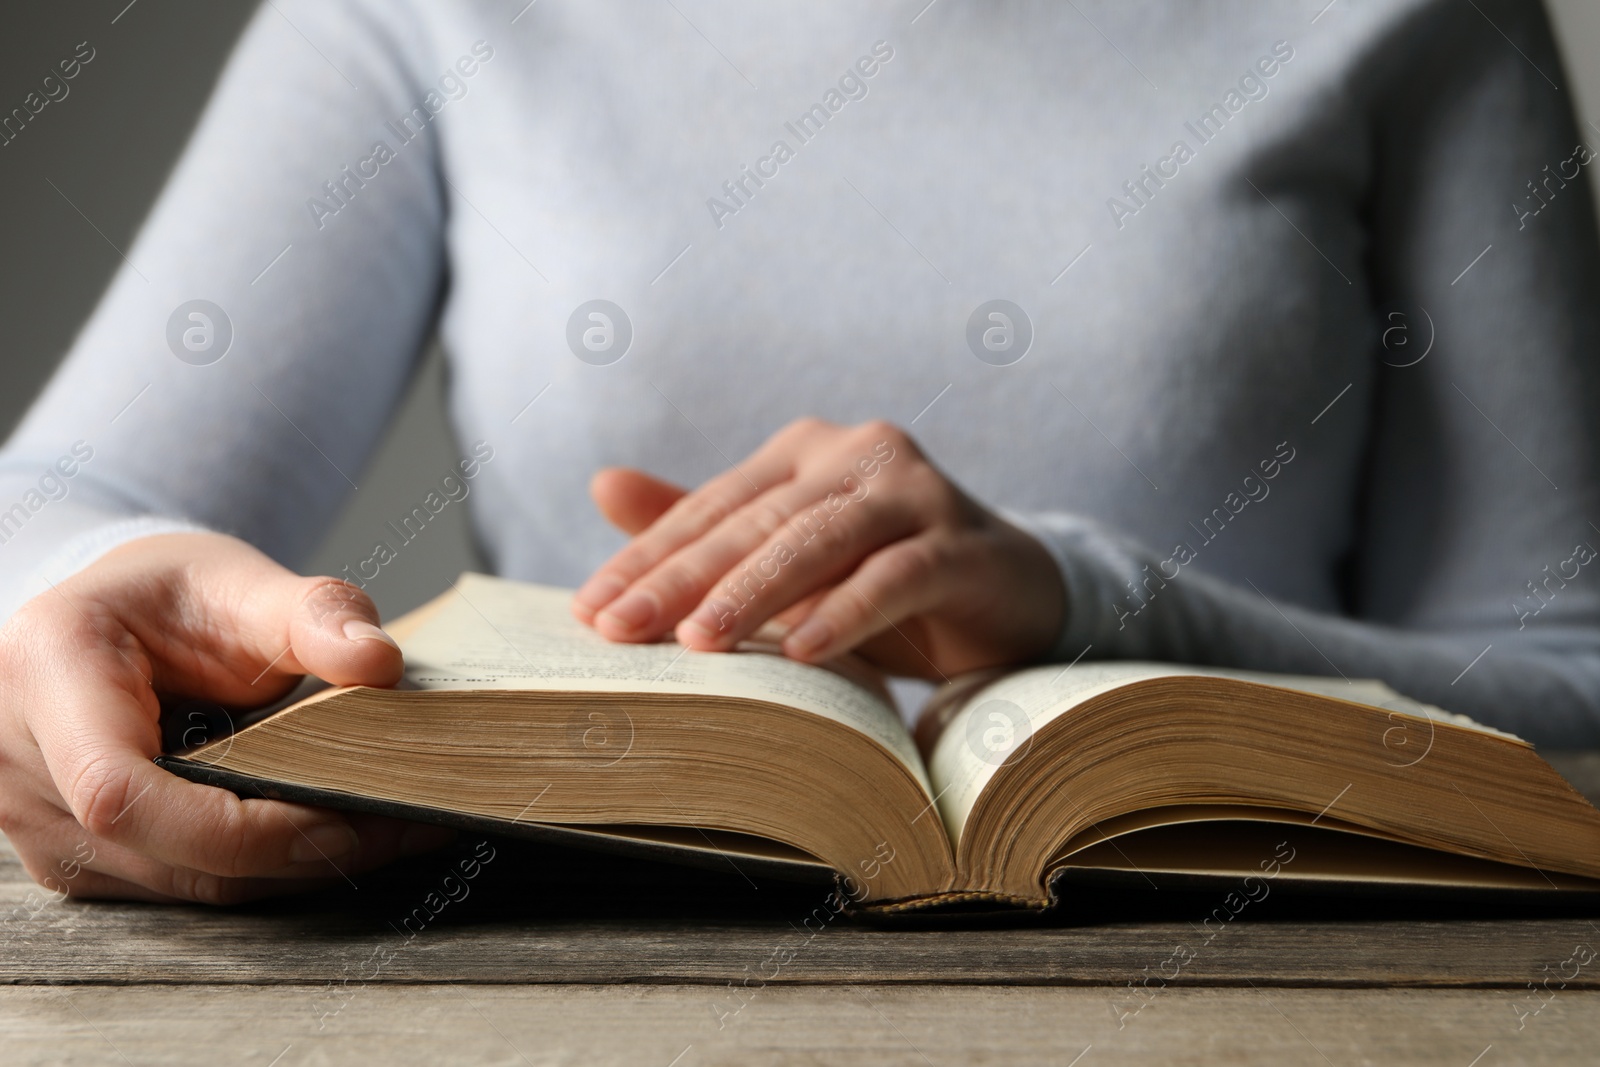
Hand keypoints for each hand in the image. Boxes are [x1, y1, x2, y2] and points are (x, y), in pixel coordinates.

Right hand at [0, 532, 449, 902]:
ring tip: (398, 825)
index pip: (123, 792)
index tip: (343, 814)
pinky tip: (339, 830)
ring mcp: (37, 821)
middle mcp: (21, 761)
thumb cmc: (167, 594)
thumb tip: (378, 662)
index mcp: (48, 674)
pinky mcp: (79, 854)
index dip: (236, 827)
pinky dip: (265, 866)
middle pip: (164, 851)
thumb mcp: (239, 579)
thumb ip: (313, 612)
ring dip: (294, 867)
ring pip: (181, 883)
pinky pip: (180, 882)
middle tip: (411, 820)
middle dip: (296, 850)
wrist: (112, 615)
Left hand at [572, 418, 1064, 677]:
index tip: (590, 609)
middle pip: (756, 521)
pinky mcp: (962, 546)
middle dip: (681, 578)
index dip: (648, 556)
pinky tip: (800, 651)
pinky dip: (846, 612)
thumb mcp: (791, 561)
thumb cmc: (884, 576)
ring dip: (754, 591)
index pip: (713, 506)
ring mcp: (916, 494)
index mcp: (807, 450)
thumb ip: (709, 527)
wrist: (1011, 595)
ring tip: (696, 641)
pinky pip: (896, 577)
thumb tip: (602, 484)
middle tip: (618, 629)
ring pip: (819, 539)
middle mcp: (859, 455)